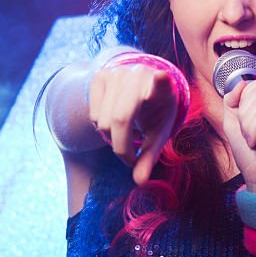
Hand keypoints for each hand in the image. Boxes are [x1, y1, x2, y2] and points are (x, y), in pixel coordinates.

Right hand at [88, 61, 181, 185]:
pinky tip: (114, 117)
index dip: (161, 82)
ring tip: (126, 131)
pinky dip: (101, 126)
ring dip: (111, 137)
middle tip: (129, 159)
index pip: (162, 83)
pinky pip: (93, 115)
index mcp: (162, 88)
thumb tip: (140, 183)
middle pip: (120, 120)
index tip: (161, 77)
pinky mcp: (99, 76)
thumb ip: (149, 157)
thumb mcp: (158, 134)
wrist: (142, 84)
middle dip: (121, 147)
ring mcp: (116, 73)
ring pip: (103, 122)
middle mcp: (138, 76)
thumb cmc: (155, 112)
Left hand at [222, 76, 255, 192]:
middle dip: (244, 114)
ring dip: (248, 124)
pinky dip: (255, 127)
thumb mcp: (234, 122)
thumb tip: (242, 83)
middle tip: (248, 134)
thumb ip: (233, 100)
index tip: (245, 123)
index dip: (243, 101)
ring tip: (253, 139)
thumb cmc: (251, 154)